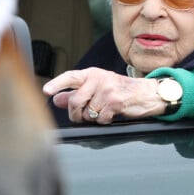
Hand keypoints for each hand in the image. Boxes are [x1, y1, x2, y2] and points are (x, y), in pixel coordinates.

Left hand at [43, 67, 164, 123]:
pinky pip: (100, 119)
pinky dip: (104, 121)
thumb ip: (77, 93)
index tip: (46, 91)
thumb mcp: (98, 88)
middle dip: (75, 114)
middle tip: (81, 116)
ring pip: (87, 113)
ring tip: (103, 111)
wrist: (147, 93)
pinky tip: (112, 114)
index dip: (56, 84)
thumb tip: (57, 99)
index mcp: (92, 74)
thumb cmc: (121, 90)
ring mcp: (107, 90)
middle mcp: (99, 79)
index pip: (70, 77)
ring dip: (92, 118)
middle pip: (75, 101)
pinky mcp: (115, 101)